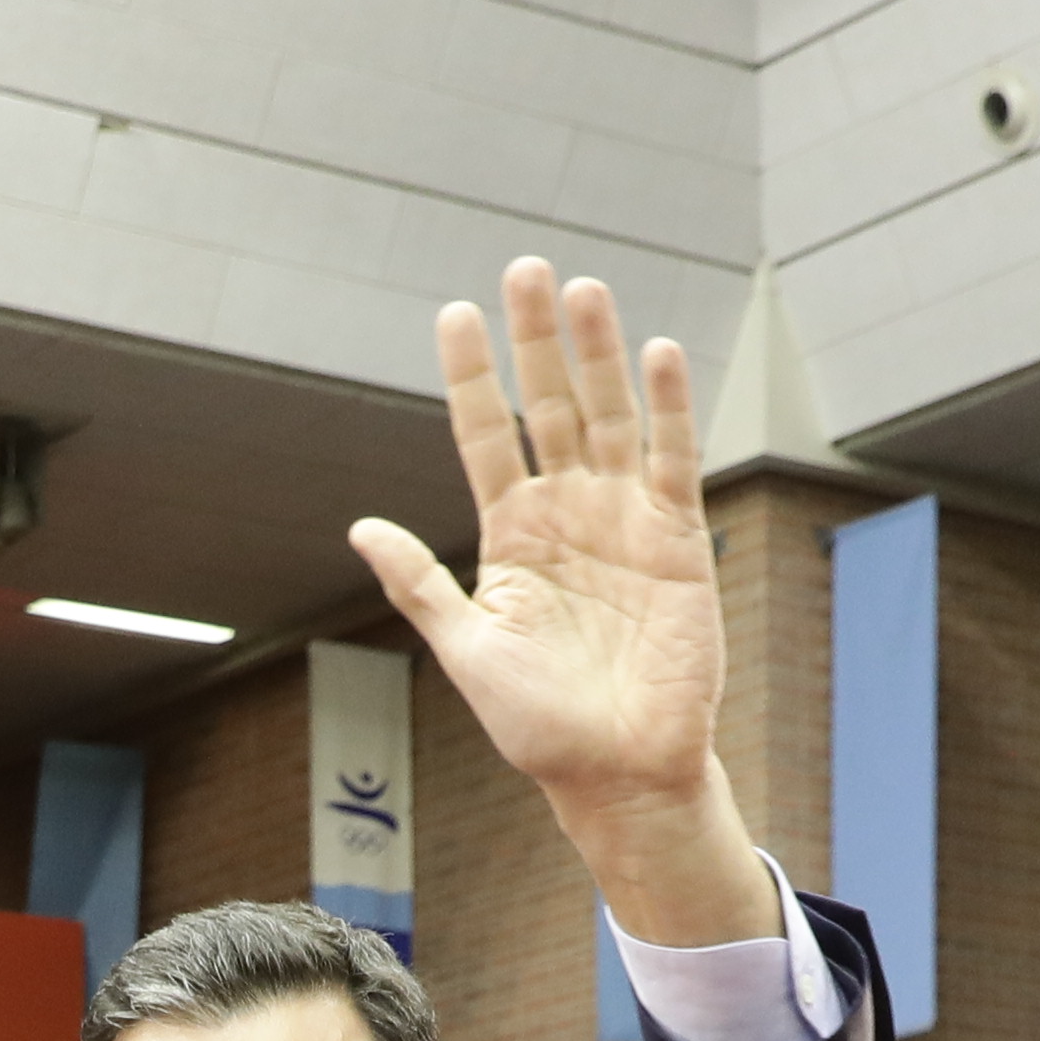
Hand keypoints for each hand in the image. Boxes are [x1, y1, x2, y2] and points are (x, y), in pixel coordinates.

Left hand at [343, 261, 778, 942]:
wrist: (618, 772)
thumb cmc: (539, 726)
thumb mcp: (466, 652)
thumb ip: (420, 585)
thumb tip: (360, 526)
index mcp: (510, 534)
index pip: (485, 435)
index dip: (470, 377)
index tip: (453, 315)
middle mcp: (566, 512)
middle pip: (548, 406)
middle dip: (536, 340)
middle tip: (524, 268)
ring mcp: (624, 518)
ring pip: (608, 417)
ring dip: (597, 354)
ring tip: (581, 290)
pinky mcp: (679, 538)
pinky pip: (671, 460)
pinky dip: (669, 408)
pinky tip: (658, 352)